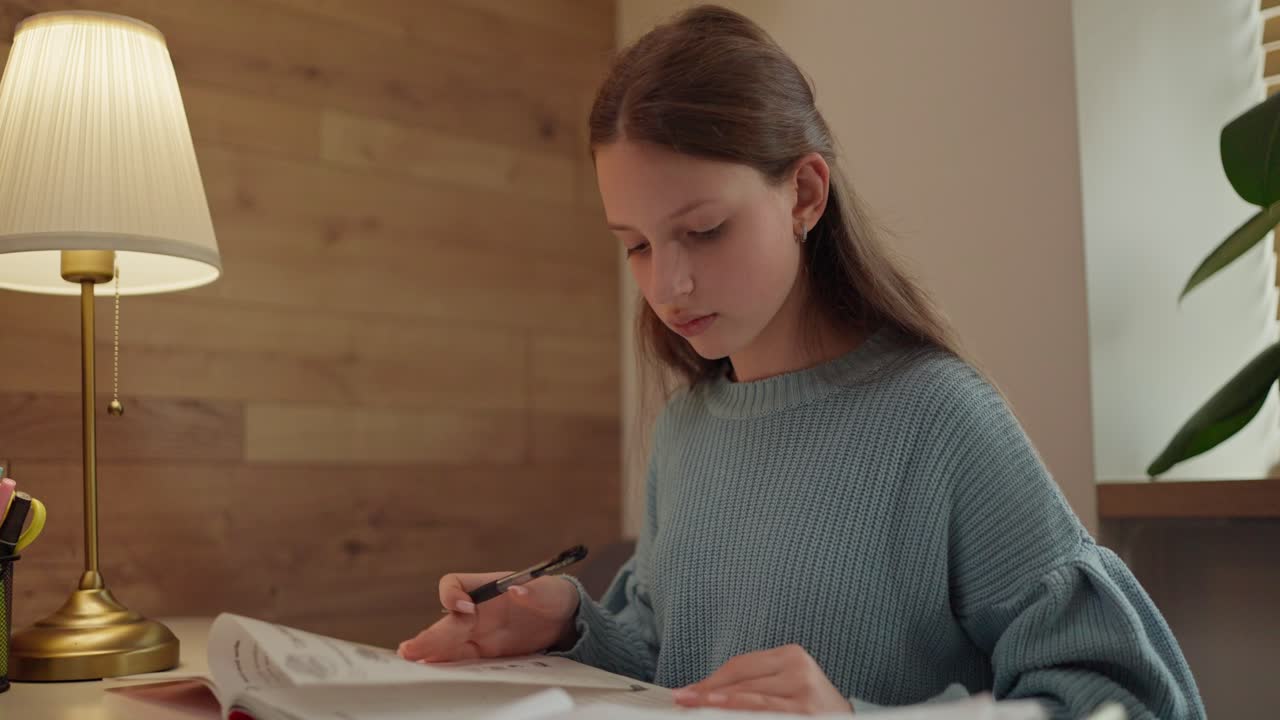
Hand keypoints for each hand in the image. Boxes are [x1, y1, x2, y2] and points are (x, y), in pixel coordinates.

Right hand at [397, 572, 579, 661]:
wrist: (561, 621)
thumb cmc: (551, 596)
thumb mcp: (550, 591)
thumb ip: (535, 591)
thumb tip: (518, 590)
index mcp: (485, 588)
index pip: (453, 585)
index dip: (452, 596)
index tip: (466, 608)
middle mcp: (474, 611)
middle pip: (445, 622)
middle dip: (429, 637)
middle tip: (410, 650)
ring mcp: (476, 634)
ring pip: (446, 644)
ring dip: (429, 655)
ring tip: (411, 665)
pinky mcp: (484, 655)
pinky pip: (461, 662)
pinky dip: (448, 669)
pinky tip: (436, 677)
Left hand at [673, 644, 853, 714]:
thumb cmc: (810, 706)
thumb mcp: (784, 684)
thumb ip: (750, 683)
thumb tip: (702, 691)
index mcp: (791, 655)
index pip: (740, 665)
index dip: (710, 679)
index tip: (687, 691)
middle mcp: (799, 670)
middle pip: (742, 681)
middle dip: (708, 693)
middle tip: (683, 701)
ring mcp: (804, 694)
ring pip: (750, 698)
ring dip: (718, 705)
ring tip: (694, 707)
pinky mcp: (805, 713)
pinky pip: (764, 712)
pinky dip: (739, 712)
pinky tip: (720, 712)